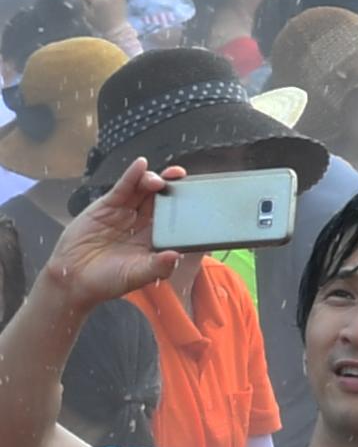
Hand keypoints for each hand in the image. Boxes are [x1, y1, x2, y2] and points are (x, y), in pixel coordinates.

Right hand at [37, 160, 189, 317]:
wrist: (72, 280)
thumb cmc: (107, 281)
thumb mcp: (136, 275)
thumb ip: (157, 266)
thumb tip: (176, 256)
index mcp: (155, 237)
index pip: (175, 216)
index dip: (184, 204)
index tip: (196, 195)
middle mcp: (142, 222)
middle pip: (161, 198)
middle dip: (172, 185)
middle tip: (181, 178)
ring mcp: (125, 212)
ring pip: (143, 189)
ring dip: (153, 179)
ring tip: (159, 180)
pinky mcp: (107, 206)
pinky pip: (123, 187)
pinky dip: (132, 175)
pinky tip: (140, 165)